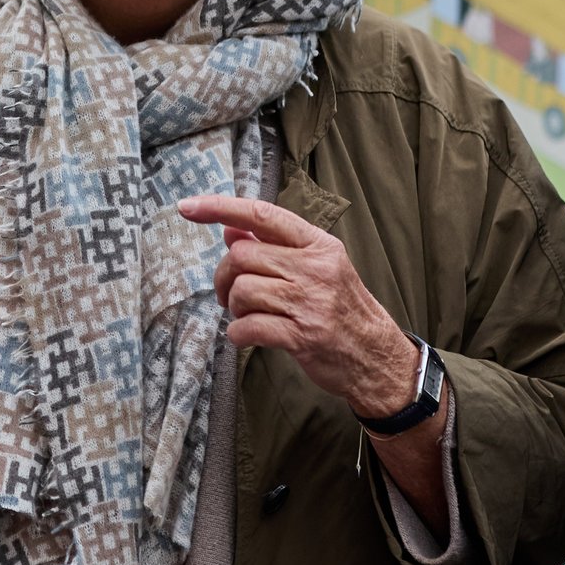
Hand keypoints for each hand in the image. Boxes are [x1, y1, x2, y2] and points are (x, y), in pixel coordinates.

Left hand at [178, 195, 419, 418]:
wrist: (377, 357)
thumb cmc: (341, 309)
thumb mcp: (317, 268)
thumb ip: (273, 246)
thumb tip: (229, 229)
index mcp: (319, 245)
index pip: (262, 214)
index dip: (220, 208)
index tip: (187, 207)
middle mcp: (316, 268)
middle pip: (242, 255)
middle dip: (225, 276)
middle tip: (230, 295)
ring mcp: (311, 302)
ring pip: (242, 290)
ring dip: (234, 307)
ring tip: (249, 315)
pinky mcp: (303, 336)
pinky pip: (248, 327)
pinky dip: (238, 333)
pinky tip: (248, 335)